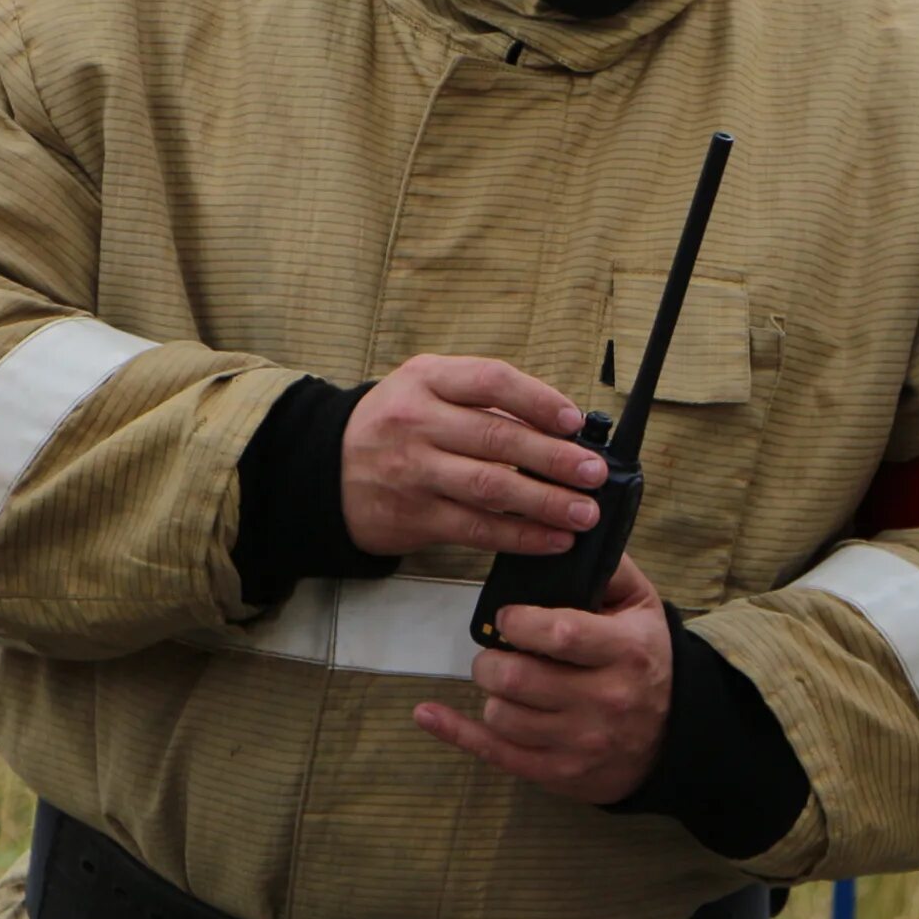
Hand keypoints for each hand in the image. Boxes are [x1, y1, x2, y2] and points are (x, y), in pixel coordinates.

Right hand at [340, 354, 606, 556]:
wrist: (324, 468)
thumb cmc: (397, 424)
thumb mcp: (428, 387)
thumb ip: (484, 397)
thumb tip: (563, 425)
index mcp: (427, 379)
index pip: (491, 381)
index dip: (539, 401)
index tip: (575, 422)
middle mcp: (416, 422)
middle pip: (496, 438)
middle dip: (554, 458)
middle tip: (594, 473)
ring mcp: (412, 471)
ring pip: (489, 487)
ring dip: (545, 502)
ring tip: (584, 512)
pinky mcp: (413, 516)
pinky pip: (476, 528)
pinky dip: (520, 536)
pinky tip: (552, 539)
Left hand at [414, 555, 672, 804]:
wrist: (673, 734)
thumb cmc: (645, 659)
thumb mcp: (642, 605)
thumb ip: (607, 567)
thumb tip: (564, 531)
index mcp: (627, 652)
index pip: (559, 634)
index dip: (519, 622)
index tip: (509, 617)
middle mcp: (606, 700)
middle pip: (518, 679)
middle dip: (493, 658)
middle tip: (499, 650)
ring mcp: (582, 743)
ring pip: (502, 715)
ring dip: (492, 691)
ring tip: (506, 679)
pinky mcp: (560, 772)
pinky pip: (494, 754)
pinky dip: (454, 731)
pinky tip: (429, 713)